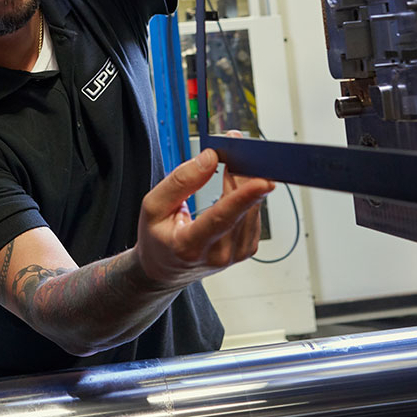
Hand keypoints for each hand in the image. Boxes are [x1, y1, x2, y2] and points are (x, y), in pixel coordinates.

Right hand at [134, 138, 274, 289]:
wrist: (164, 269)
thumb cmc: (157, 238)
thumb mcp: (153, 206)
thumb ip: (181, 181)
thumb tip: (210, 158)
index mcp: (189, 246)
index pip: (221, 219)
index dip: (243, 197)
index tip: (263, 181)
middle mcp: (217, 254)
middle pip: (240, 207)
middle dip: (239, 173)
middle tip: (234, 146)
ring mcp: (235, 255)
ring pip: (252, 208)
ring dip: (243, 183)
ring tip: (226, 172)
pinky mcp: (246, 249)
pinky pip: (254, 214)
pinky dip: (246, 197)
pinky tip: (231, 192)